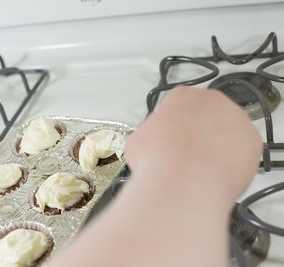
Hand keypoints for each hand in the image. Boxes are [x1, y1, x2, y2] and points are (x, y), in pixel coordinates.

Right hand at [125, 86, 262, 206]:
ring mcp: (235, 118)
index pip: (181, 105)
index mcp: (182, 96)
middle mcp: (211, 101)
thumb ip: (149, 135)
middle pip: (207, 114)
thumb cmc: (159, 160)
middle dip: (200, 132)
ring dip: (218, 144)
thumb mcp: (137, 141)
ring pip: (228, 130)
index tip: (174, 137)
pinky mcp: (252, 139)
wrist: (184, 181)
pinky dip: (233, 160)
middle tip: (188, 153)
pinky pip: (243, 148)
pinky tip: (217, 172)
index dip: (176, 124)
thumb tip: (148, 145)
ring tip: (202, 166)